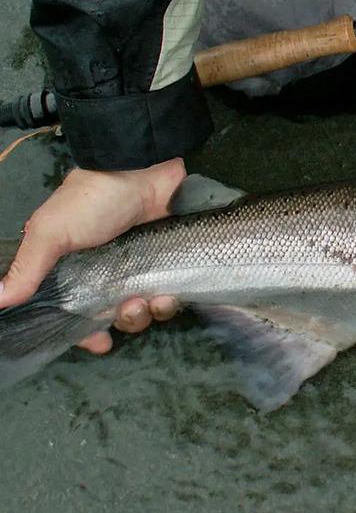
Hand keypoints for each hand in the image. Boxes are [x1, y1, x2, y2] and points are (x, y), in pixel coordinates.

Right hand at [0, 158, 185, 353]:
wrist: (142, 170)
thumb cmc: (91, 201)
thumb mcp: (51, 232)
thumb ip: (28, 268)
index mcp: (72, 271)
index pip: (75, 313)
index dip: (85, 333)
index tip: (98, 343)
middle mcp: (106, 274)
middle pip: (115, 318)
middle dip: (122, 322)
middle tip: (127, 309)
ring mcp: (140, 269)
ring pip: (145, 311)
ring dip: (147, 314)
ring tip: (149, 300)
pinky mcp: (168, 263)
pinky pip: (170, 296)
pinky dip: (169, 301)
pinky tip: (169, 294)